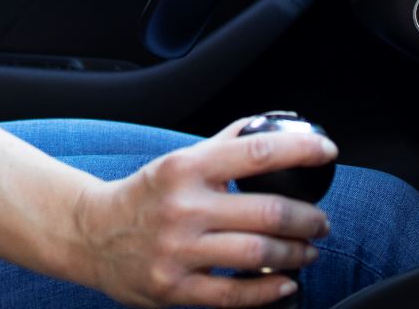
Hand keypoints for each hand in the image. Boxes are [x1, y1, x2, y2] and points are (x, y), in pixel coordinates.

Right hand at [67, 118, 336, 306]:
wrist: (92, 234)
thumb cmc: (144, 195)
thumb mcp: (179, 160)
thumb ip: (223, 145)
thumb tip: (270, 127)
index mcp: (187, 168)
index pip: (256, 151)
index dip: (300, 151)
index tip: (327, 153)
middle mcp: (183, 207)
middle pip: (266, 211)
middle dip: (307, 218)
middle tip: (321, 222)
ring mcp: (178, 250)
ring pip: (256, 253)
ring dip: (295, 253)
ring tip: (307, 250)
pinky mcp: (174, 287)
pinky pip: (233, 294)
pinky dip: (268, 290)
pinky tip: (284, 282)